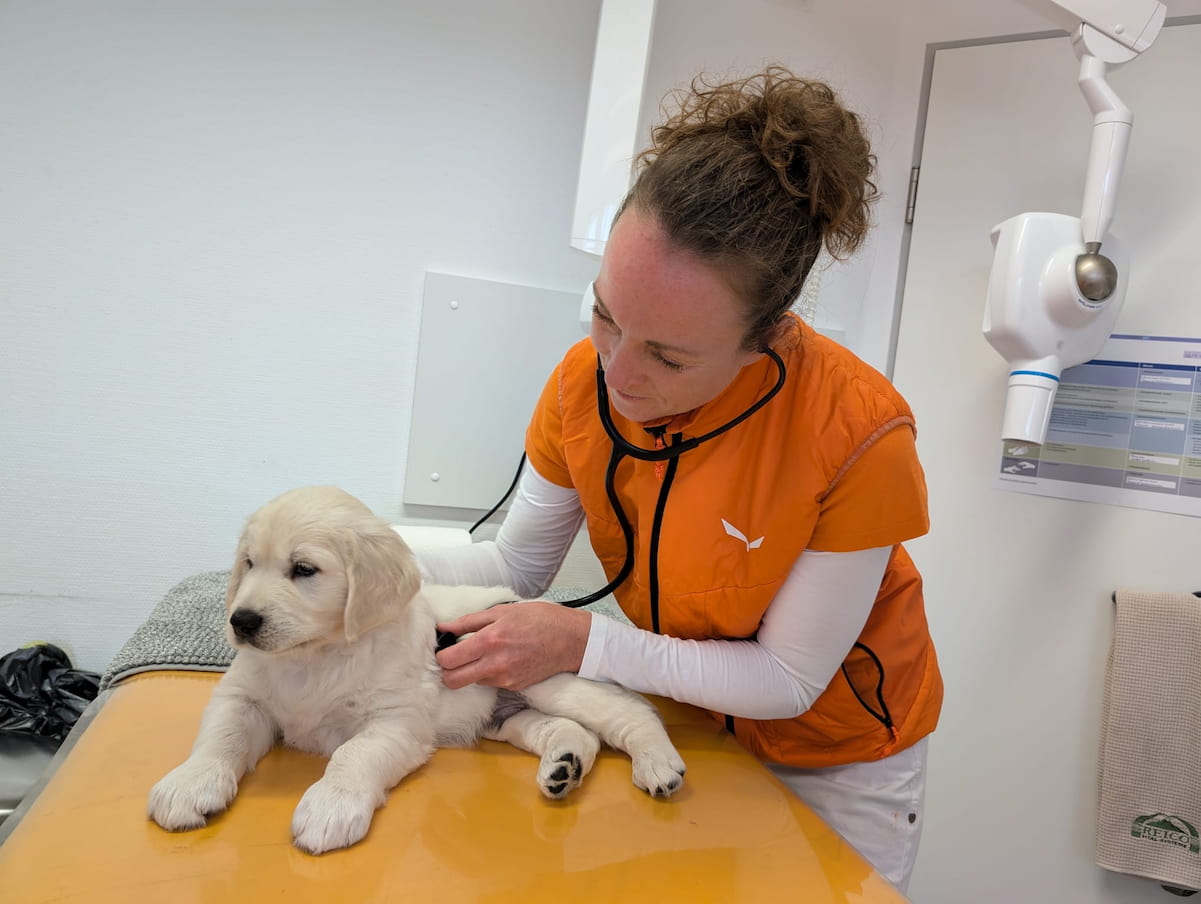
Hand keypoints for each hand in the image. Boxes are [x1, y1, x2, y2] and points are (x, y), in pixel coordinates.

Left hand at [434, 601, 590, 690]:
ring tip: (484, 654)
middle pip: (453, 681)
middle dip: (448, 670)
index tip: (445, 647)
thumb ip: (470, 621)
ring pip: (471, 682)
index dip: (441, 654)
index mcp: (489, 641)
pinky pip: (490, 683)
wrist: (571, 640)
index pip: (448, 660)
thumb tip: (445, 627)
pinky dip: (489, 673)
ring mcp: (505, 679)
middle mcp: (495, 664)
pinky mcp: (514, 687)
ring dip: (470, 671)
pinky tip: (501, 659)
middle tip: (455, 657)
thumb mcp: (503, 611)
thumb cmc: (541, 620)